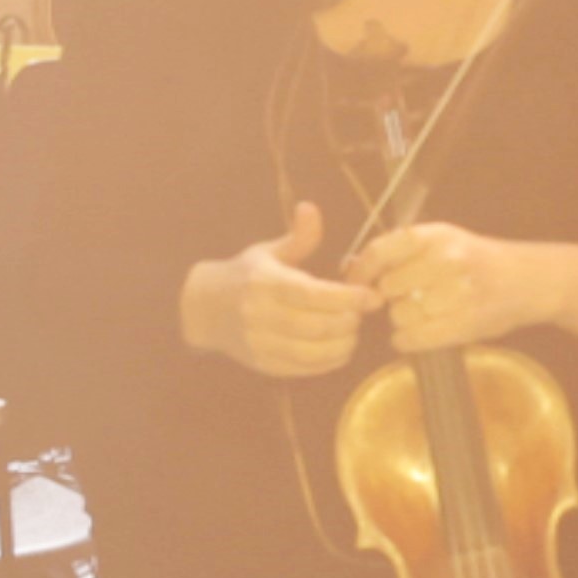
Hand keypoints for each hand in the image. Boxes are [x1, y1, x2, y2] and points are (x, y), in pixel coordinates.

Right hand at [181, 199, 373, 379]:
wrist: (206, 309)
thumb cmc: (246, 276)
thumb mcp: (269, 251)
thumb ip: (298, 236)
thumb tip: (311, 208)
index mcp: (265, 283)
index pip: (313, 294)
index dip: (347, 298)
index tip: (371, 296)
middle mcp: (260, 315)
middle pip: (317, 326)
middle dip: (349, 321)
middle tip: (362, 314)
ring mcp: (260, 342)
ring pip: (312, 352)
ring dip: (342, 345)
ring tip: (353, 332)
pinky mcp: (263, 364)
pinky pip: (303, 369)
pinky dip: (328, 362)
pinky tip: (340, 350)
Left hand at [358, 222, 577, 354]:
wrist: (529, 280)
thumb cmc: (478, 261)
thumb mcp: (443, 240)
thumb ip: (402, 251)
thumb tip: (353, 268)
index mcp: (435, 235)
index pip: (380, 251)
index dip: (360, 272)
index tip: (354, 285)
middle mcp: (447, 260)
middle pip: (388, 288)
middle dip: (391, 297)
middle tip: (407, 299)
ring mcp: (458, 292)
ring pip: (400, 315)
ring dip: (402, 320)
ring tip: (422, 314)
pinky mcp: (466, 323)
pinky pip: (415, 337)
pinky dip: (407, 340)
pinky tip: (414, 335)